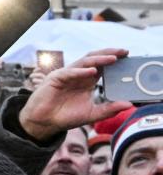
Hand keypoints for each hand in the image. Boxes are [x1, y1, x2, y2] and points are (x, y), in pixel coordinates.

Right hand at [17, 48, 131, 141]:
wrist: (45, 122)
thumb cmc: (66, 116)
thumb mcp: (92, 113)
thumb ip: (109, 109)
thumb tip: (129, 104)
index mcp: (87, 81)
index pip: (103, 66)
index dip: (115, 60)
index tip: (128, 57)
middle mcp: (78, 75)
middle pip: (95, 59)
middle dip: (110, 53)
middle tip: (125, 51)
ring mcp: (67, 75)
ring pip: (84, 62)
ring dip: (99, 59)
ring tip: (113, 58)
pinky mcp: (55, 78)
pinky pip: (70, 72)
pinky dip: (81, 71)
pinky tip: (92, 71)